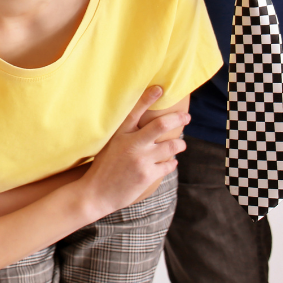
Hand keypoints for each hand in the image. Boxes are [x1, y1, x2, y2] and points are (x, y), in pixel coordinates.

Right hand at [80, 86, 188, 217]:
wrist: (96, 193)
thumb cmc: (102, 167)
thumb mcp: (108, 145)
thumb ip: (125, 135)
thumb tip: (144, 125)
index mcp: (119, 134)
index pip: (135, 111)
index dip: (148, 98)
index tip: (160, 88)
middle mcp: (131, 144)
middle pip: (161, 126)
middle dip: (177, 119)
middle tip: (186, 116)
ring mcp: (141, 160)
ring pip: (171, 146)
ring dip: (179, 144)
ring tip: (181, 144)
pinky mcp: (147, 176)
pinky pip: (168, 165)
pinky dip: (171, 162)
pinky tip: (171, 161)